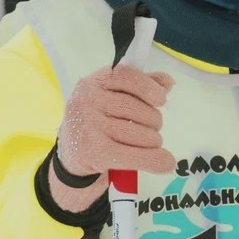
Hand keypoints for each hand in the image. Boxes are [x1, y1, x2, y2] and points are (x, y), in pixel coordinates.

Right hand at [56, 64, 174, 177]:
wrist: (72, 152)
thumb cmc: (98, 119)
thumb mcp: (111, 96)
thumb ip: (139, 85)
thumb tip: (167, 82)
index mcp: (94, 82)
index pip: (125, 76)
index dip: (148, 86)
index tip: (161, 99)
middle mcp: (88, 101)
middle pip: (138, 110)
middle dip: (154, 121)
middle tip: (150, 128)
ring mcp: (91, 127)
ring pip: (143, 134)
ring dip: (154, 142)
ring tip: (147, 143)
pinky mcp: (96, 153)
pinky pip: (137, 156)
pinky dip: (156, 160)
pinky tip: (166, 163)